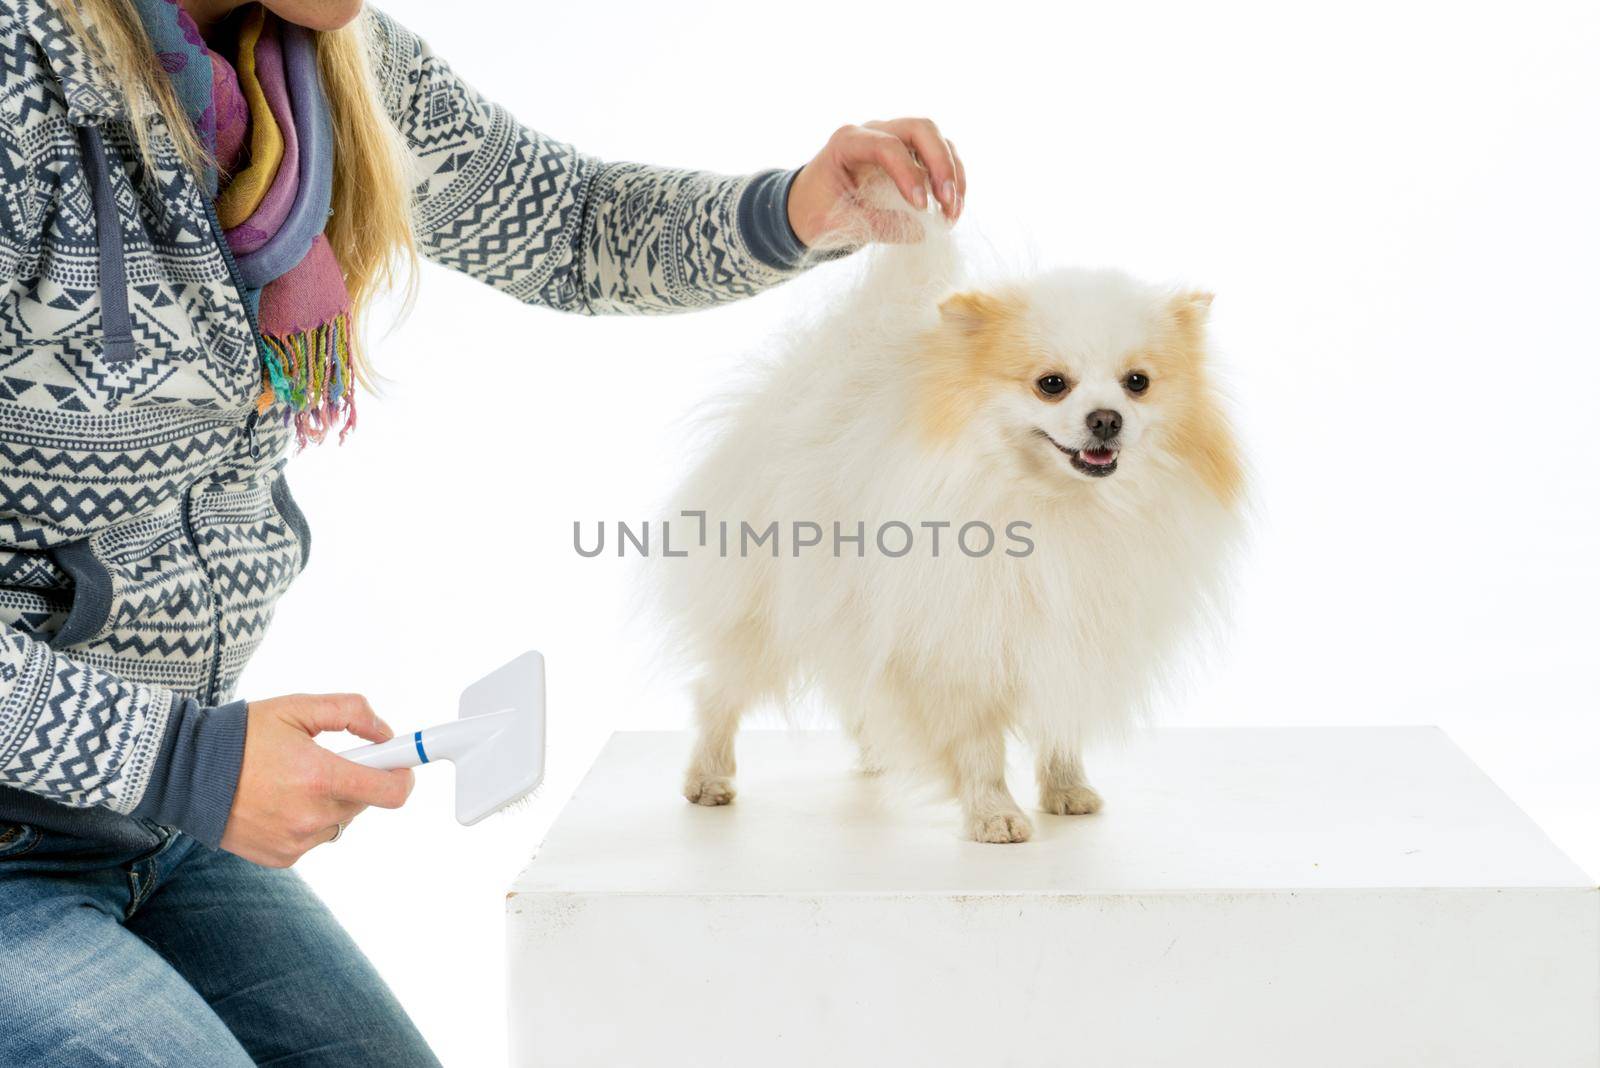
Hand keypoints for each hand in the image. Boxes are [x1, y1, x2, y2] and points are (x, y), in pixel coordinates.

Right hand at [220, 694, 413, 866]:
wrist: (183, 773)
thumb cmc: (241, 737)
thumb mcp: (298, 707)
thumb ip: (350, 712)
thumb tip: (386, 733)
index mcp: (320, 777)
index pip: (391, 791)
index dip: (403, 776)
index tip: (399, 764)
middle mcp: (311, 816)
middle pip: (364, 802)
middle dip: (355, 780)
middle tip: (324, 761)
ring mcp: (296, 841)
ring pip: (339, 820)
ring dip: (330, 802)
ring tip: (292, 781)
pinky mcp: (282, 858)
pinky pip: (314, 837)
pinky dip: (306, 820)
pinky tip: (278, 801)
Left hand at [787, 118, 966, 246]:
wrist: (810, 207)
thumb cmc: (816, 212)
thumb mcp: (836, 223)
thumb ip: (876, 225)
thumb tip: (921, 230)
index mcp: (847, 141)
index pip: (887, 145)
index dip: (909, 173)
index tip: (921, 208)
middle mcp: (874, 132)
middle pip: (921, 129)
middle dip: (941, 163)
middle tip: (948, 202)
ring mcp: (894, 139)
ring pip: (936, 140)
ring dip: (952, 174)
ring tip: (953, 212)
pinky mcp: (909, 156)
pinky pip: (939, 157)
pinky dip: (951, 180)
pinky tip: (951, 209)